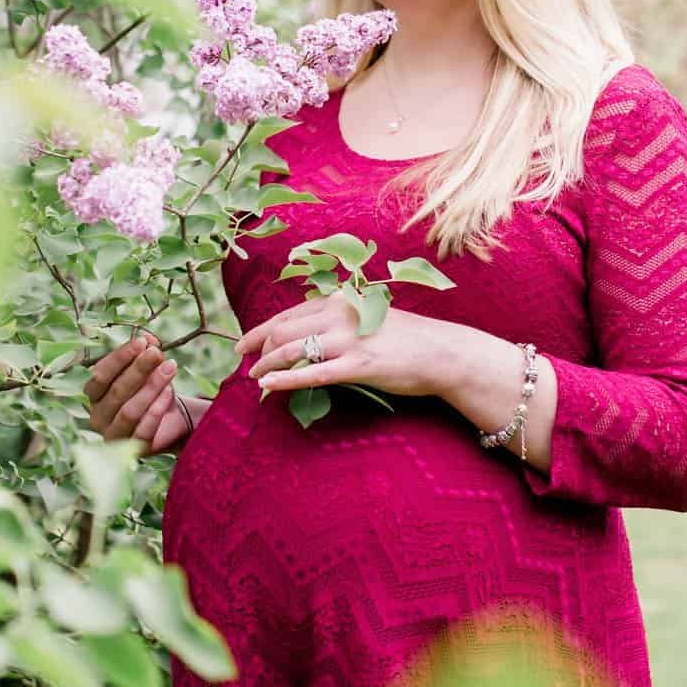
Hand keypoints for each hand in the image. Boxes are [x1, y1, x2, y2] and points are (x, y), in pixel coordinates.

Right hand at [83, 334, 192, 453]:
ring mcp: (114, 434)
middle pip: (116, 391)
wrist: (169, 420)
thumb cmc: (150, 389)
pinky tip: (170, 392)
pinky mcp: (134, 448)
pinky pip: (144, 429)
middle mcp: (98, 416)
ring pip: (129, 410)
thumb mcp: (147, 368)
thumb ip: (144, 353)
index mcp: (94, 394)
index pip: (100, 375)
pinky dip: (157, 409)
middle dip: (139, 369)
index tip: (143, 342)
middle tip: (158, 353)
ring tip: (170, 368)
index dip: (120, 357)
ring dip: (151, 387)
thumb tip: (148, 339)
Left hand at [236, 297, 466, 402]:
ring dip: (267, 364)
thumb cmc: (406, 337)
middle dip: (259, 349)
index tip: (244, 345)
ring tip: (254, 379)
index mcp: (340, 300)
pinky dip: (286, 378)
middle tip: (247, 366)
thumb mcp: (368, 316)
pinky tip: (268, 386)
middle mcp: (340, 315)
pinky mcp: (358, 365)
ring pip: (293, 349)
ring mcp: (348, 340)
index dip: (262, 330)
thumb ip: (339, 320)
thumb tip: (310, 333)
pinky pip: (313, 373)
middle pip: (284, 330)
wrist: (441, 351)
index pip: (289, 314)